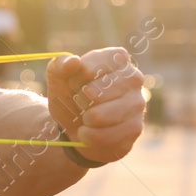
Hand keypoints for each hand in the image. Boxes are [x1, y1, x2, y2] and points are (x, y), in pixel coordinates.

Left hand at [45, 48, 144, 164]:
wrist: (76, 127)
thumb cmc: (71, 97)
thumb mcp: (59, 79)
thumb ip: (60, 65)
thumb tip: (73, 61)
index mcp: (117, 58)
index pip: (92, 65)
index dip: (76, 78)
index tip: (74, 84)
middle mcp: (133, 77)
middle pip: (95, 93)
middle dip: (80, 101)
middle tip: (81, 102)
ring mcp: (137, 103)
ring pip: (99, 116)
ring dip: (84, 120)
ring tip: (86, 117)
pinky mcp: (135, 128)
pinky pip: (104, 136)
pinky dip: (89, 137)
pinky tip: (90, 132)